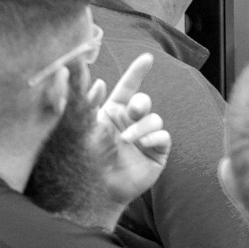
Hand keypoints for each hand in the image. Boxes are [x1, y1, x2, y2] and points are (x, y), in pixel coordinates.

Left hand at [89, 53, 170, 212]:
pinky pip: (163, 136)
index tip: (148, 57)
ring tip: (128, 140)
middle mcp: (130, 122)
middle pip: (143, 101)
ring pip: (154, 118)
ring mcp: (145, 136)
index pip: (128, 87)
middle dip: (140, 103)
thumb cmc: (87, 160)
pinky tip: (143, 145)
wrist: (99, 189)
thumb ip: (91, 105)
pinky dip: (153, 137)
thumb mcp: (85, 129)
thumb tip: (101, 82)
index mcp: (113, 113)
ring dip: (142, 126)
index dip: (137, 72)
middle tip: (132, 110)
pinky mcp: (157, 151)